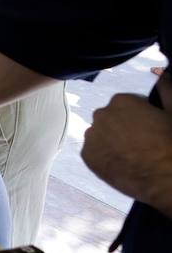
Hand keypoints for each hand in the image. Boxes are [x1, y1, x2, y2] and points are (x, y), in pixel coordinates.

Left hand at [80, 77, 171, 216]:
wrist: (167, 179)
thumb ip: (166, 88)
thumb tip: (161, 73)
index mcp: (121, 100)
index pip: (126, 106)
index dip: (140, 118)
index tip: (150, 130)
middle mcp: (101, 114)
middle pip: (111, 120)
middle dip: (123, 128)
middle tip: (142, 144)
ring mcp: (92, 136)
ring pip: (101, 136)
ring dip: (112, 142)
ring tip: (132, 156)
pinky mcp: (87, 156)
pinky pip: (94, 153)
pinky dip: (104, 157)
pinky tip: (122, 164)